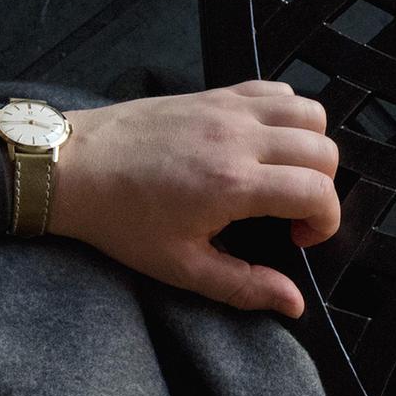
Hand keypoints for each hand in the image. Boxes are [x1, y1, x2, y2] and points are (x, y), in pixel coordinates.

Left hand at [49, 81, 339, 317]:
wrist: (70, 168)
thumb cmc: (120, 219)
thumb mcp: (179, 266)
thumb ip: (244, 286)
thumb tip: (294, 304)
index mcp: (234, 185)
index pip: (319, 192)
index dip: (325, 221)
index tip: (297, 238)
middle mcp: (240, 139)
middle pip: (323, 151)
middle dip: (322, 188)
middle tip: (290, 212)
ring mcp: (229, 109)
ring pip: (310, 113)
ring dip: (311, 146)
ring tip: (284, 174)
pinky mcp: (215, 93)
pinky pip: (276, 91)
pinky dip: (287, 114)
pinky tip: (265, 141)